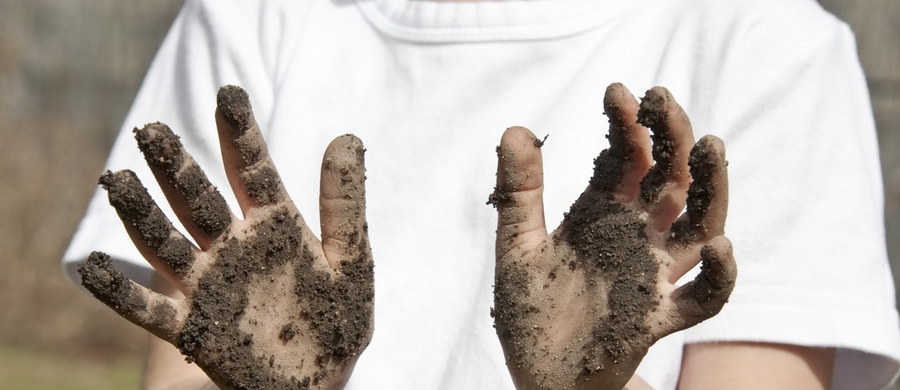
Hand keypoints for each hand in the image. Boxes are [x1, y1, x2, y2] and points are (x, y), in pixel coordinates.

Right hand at [79, 85, 372, 389]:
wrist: (318, 383)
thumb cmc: (337, 322)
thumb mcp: (352, 259)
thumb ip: (344, 203)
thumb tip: (347, 136)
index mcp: (275, 225)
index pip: (254, 169)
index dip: (241, 132)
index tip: (229, 92)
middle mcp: (235, 247)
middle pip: (198, 197)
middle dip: (176, 165)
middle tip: (151, 128)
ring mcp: (210, 284)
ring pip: (167, 241)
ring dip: (141, 213)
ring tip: (118, 179)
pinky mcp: (192, 327)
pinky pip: (148, 309)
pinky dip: (119, 291)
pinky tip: (91, 265)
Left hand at [490, 83, 735, 389]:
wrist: (541, 379)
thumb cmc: (531, 313)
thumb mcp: (517, 247)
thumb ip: (519, 193)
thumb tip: (516, 129)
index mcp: (601, 215)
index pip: (624, 159)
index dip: (626, 125)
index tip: (619, 92)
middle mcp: (634, 238)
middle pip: (668, 179)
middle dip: (670, 138)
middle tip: (663, 101)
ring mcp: (652, 275)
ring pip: (697, 225)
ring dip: (709, 187)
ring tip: (709, 146)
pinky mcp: (660, 318)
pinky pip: (704, 298)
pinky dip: (718, 275)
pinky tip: (716, 246)